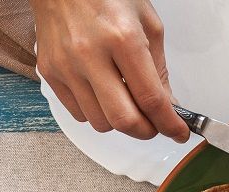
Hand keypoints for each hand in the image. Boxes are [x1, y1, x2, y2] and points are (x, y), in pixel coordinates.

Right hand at [31, 0, 188, 141]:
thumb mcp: (147, 23)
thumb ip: (158, 69)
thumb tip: (167, 106)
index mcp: (122, 38)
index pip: (150, 99)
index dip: (169, 124)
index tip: (178, 132)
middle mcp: (90, 54)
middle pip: (123, 120)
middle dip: (146, 131)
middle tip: (155, 125)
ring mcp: (66, 65)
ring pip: (100, 122)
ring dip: (120, 122)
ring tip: (127, 102)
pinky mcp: (50, 72)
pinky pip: (79, 113)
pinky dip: (97, 113)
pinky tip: (104, 93)